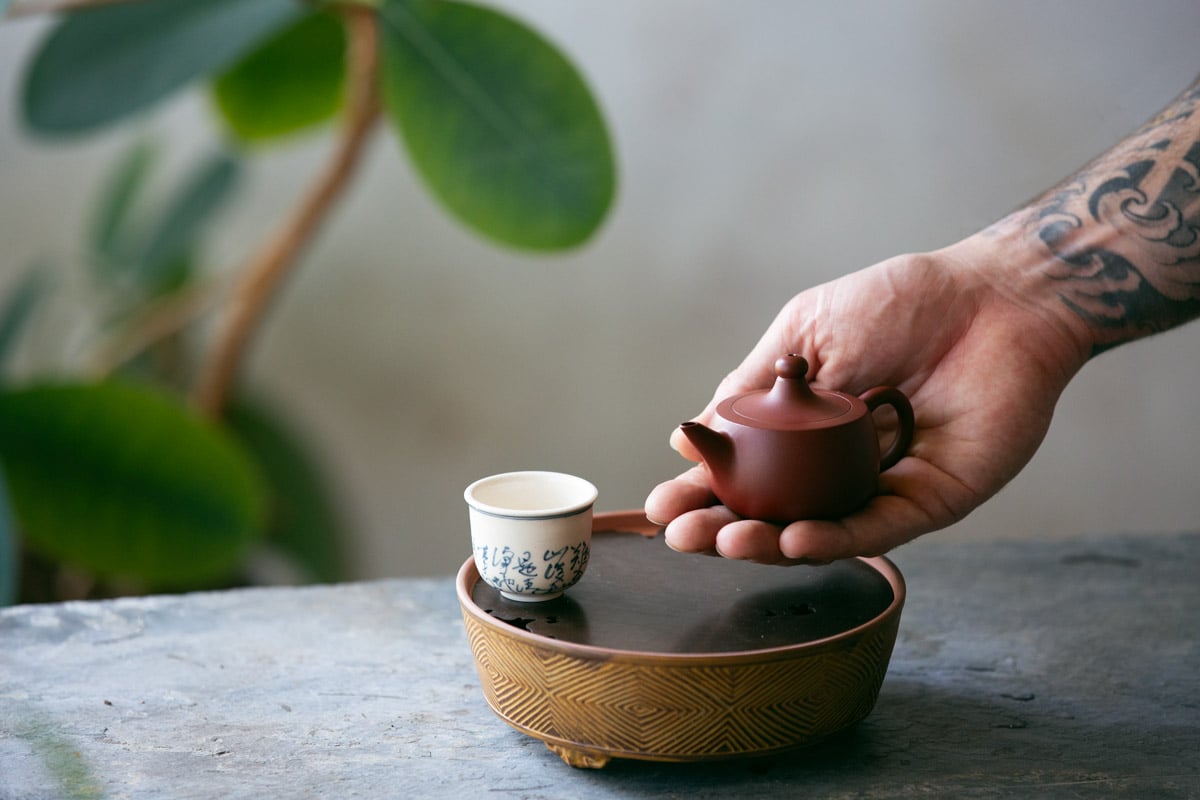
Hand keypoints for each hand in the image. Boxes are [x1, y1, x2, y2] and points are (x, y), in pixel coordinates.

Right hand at [644, 234, 1089, 563]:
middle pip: (769, 512)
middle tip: (682, 537)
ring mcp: (879, 486)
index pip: (741, 471)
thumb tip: (692, 431)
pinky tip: (794, 538)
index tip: (660, 506)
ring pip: (815, 531)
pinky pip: (875, 529)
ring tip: (728, 540)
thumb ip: (755, 386)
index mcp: (801, 427)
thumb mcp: (807, 333)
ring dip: (767, 544)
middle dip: (720, 529)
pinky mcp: (929, 500)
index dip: (699, 491)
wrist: (991, 298)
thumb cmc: (901, 303)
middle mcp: (834, 465)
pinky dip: (834, 540)